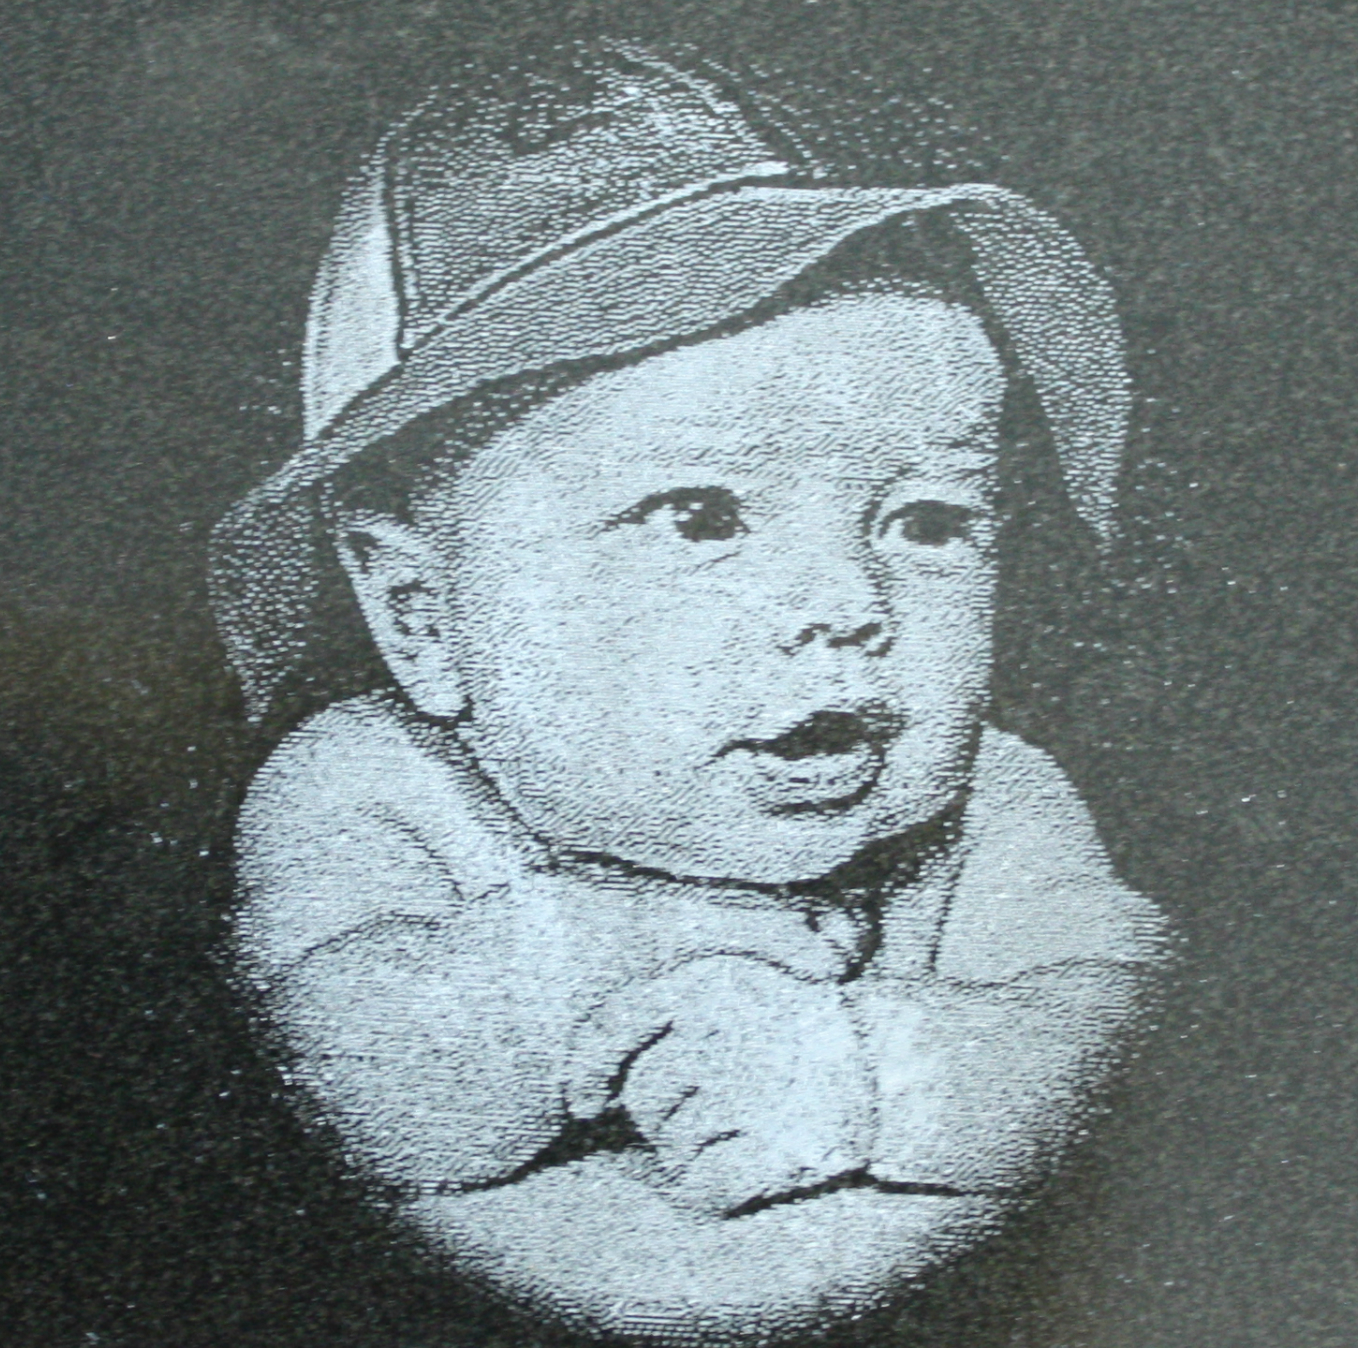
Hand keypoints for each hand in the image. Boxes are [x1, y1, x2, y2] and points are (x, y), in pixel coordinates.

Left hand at [568, 955, 873, 1215]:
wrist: (890, 1060)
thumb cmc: (790, 1024)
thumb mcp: (727, 986)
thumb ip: (659, 1017)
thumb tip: (587, 1086)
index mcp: (703, 981)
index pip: (609, 1027)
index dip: (584, 1072)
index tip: (583, 1104)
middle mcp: (721, 1028)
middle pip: (643, 1098)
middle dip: (662, 1116)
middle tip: (712, 1108)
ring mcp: (754, 1088)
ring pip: (670, 1147)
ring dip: (692, 1152)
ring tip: (740, 1129)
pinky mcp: (781, 1145)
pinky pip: (703, 1189)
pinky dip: (710, 1190)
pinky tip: (744, 1168)